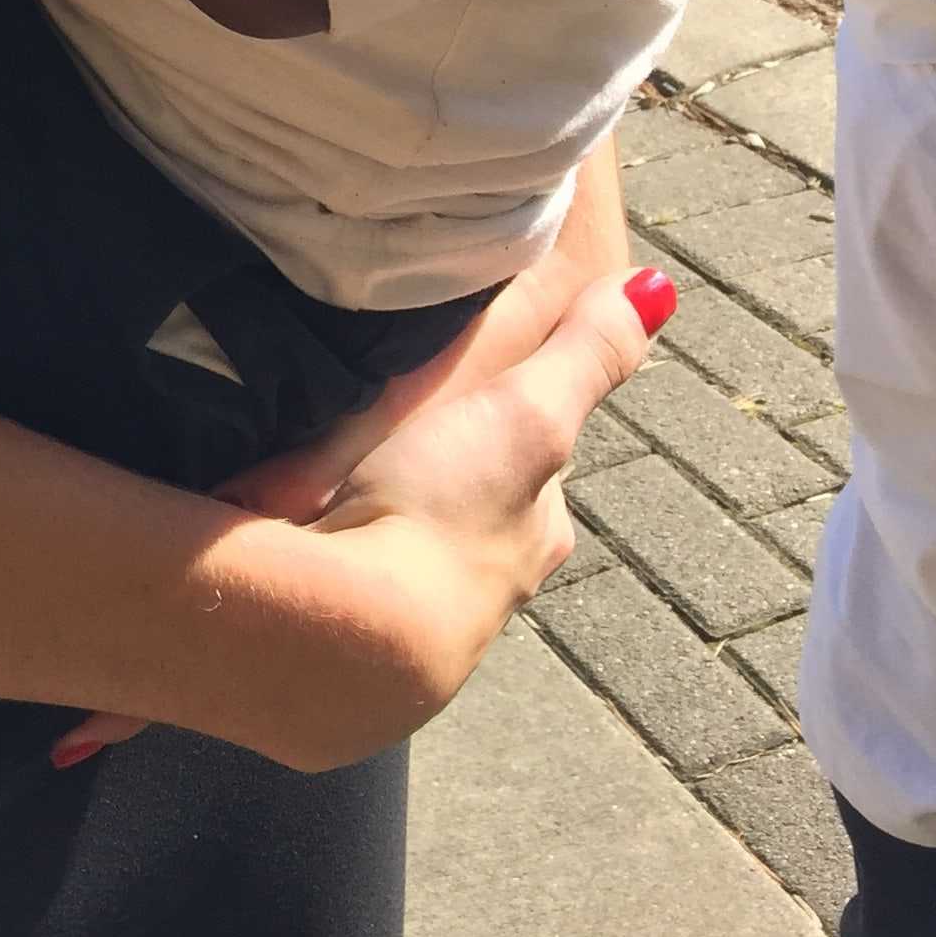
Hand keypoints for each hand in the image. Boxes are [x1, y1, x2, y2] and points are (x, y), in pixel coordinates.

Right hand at [49, 271, 665, 765]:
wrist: (338, 637)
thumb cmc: (442, 514)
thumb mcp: (526, 413)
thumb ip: (586, 352)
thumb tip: (657, 292)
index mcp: (530, 531)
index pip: (530, 461)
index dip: (505, 416)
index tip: (459, 379)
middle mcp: (483, 589)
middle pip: (464, 505)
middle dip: (432, 467)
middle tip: (377, 417)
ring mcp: (408, 622)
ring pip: (396, 542)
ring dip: (367, 510)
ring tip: (314, 463)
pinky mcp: (336, 644)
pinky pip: (332, 573)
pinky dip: (312, 546)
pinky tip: (278, 521)